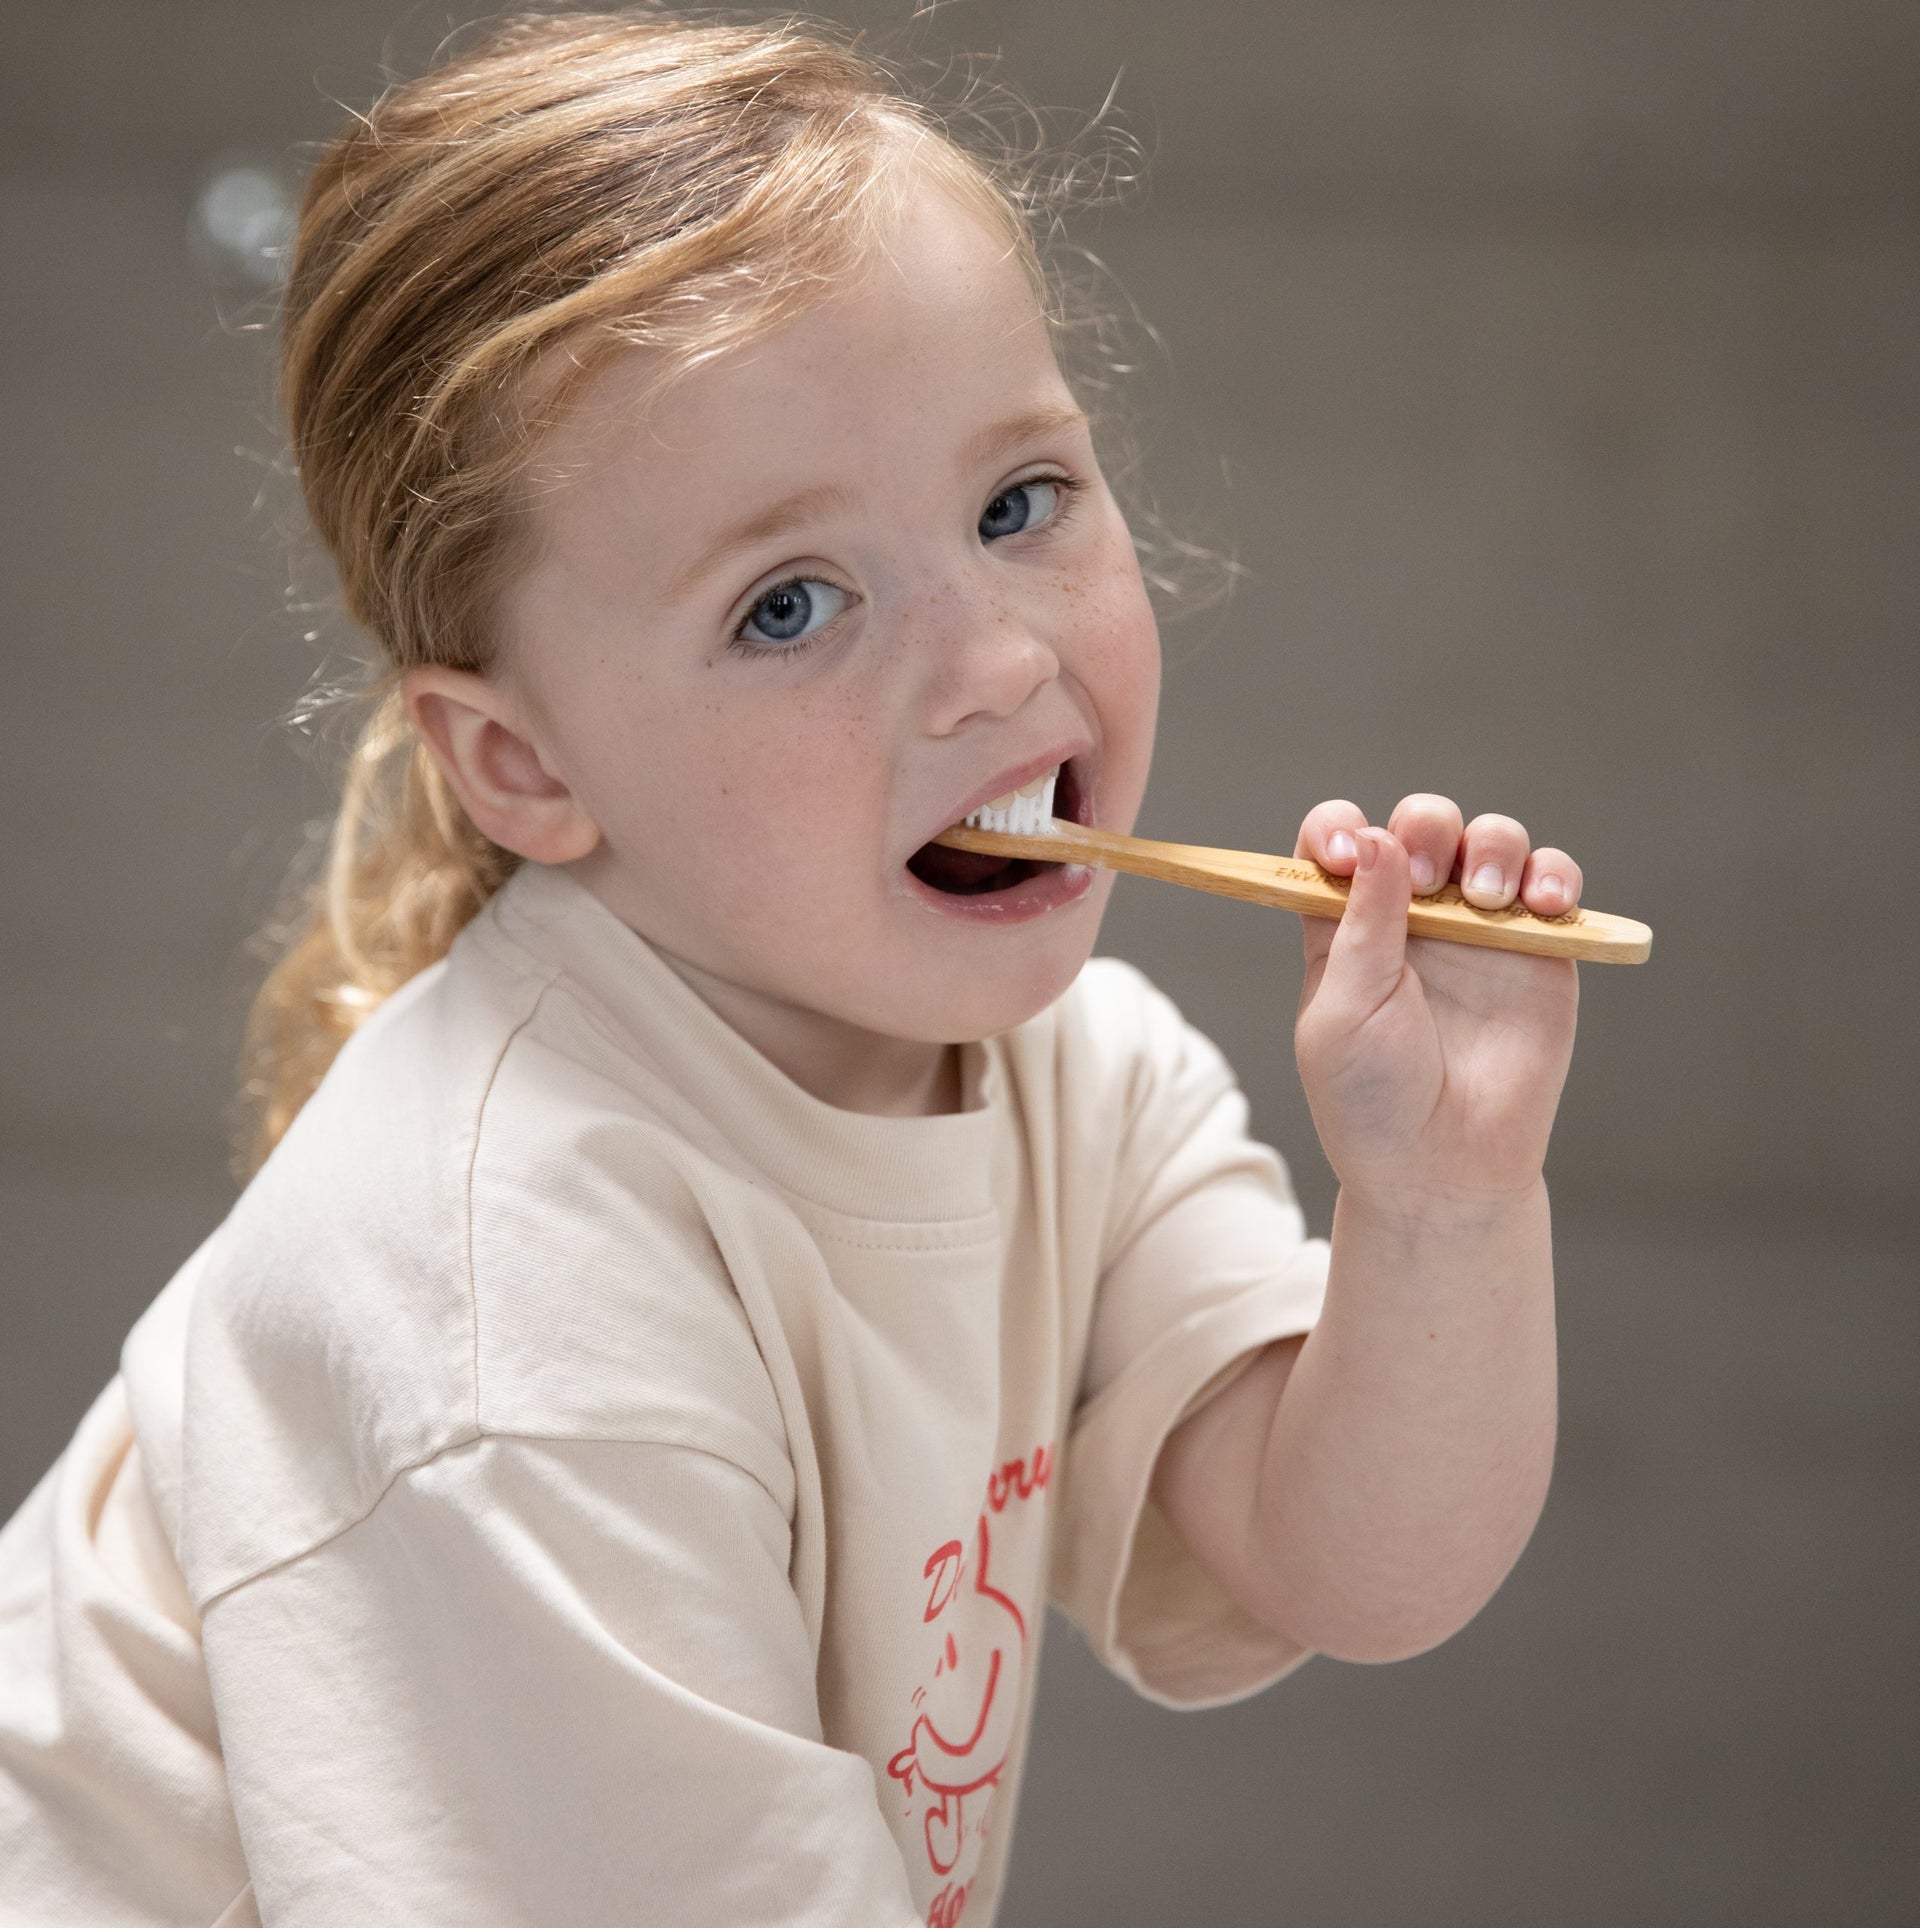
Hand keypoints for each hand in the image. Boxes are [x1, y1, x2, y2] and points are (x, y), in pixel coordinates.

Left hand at [1292, 794, 1580, 1212]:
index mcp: (1347, 924)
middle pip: (1422, 824)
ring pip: (1492, 839)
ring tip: (1488, 899)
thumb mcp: (1343, 1012)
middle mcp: (1412, 915)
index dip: (1338, 827)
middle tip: (1428, 878)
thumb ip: (1360, 925)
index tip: (1342, 848)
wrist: (1444, 1167)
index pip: (1338, 841)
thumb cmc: (1373, 1099)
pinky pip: (1552, 884)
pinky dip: (1553, 875)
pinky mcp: (1539, 950)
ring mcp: (1478, 928)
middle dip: (1426, 828)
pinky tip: (1541, 903)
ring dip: (1493, 846)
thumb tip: (1372, 837)